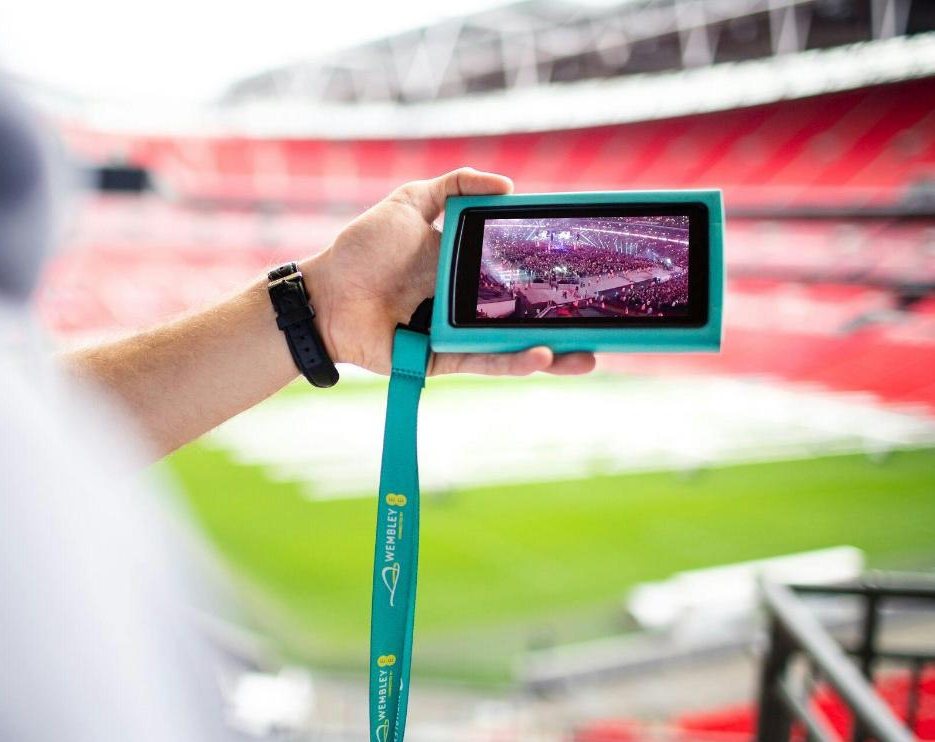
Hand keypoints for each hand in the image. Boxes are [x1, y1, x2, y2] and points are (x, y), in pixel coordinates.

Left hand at [303, 168, 595, 377]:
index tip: (588, 269)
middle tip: (608, 324)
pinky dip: (514, 361)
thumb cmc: (362, 248)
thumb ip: (454, 186)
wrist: (326, 292)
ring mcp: (458, 334)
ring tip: (591, 354)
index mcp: (465, 268)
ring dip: (555, 353)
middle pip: (526, 316)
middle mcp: (468, 303)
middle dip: (567, 324)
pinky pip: (484, 362)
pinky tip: (544, 355)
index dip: (551, 274)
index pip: (518, 273)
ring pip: (514, 347)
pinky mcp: (442, 360)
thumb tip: (509, 187)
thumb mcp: (409, 202)